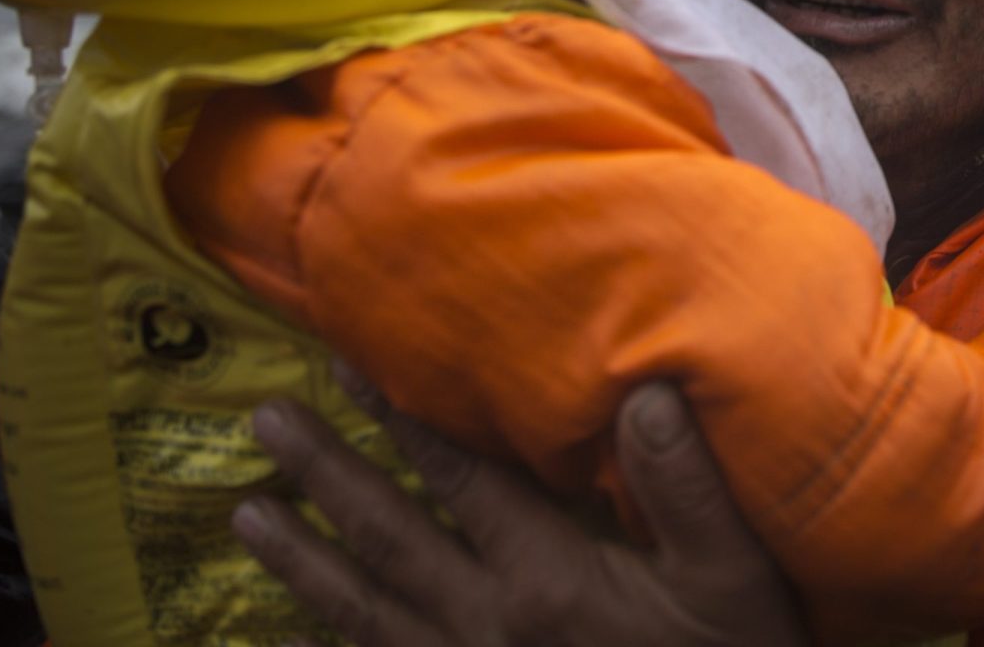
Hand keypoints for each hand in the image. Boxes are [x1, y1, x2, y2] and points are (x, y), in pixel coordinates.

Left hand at [231, 366, 806, 645]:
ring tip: (247, 514)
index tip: (349, 364)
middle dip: (327, 476)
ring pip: (367, 617)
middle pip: (392, 541)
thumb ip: (687, 489)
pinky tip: (279, 640)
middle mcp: (489, 629)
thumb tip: (643, 391)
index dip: (404, 418)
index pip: (461, 480)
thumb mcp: (736, 582)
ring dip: (304, 562)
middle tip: (264, 421)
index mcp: (548, 581)